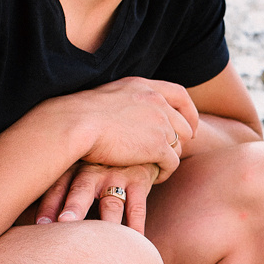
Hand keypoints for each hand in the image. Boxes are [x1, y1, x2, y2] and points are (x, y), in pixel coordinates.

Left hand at [36, 161, 159, 231]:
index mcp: (72, 168)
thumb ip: (56, 190)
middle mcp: (92, 171)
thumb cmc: (95, 163)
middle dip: (73, 207)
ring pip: (111, 202)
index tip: (40, 225)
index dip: (47, 205)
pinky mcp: (139, 181)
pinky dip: (136, 226)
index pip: (56, 188)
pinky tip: (135, 241)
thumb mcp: (74, 166)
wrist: (133, 141)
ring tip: (103, 241)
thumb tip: (33, 223)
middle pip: (81, 190)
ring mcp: (117, 175)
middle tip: (65, 223)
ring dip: (106, 221)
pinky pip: (137, 207)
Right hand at [52, 77, 198, 180]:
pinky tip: (155, 177)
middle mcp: (156, 101)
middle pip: (183, 123)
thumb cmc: (78, 115)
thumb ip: (124, 103)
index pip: (180, 94)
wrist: (74, 124)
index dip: (189, 112)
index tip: (188, 126)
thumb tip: (124, 114)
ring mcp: (159, 123)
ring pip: (179, 145)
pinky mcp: (157, 146)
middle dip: (182, 139)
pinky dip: (166, 172)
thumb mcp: (107, 98)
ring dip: (170, 157)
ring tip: (158, 167)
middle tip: (173, 152)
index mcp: (143, 86)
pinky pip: (172, 162)